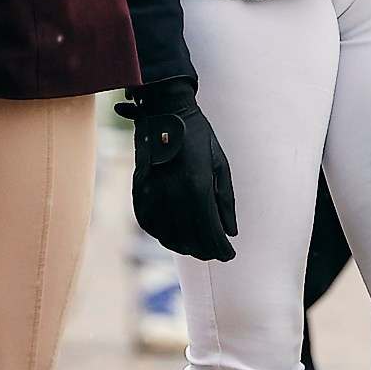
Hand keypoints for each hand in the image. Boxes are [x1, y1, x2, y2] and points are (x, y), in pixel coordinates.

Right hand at [116, 78, 237, 260]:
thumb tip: (231, 232)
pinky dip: (164, 235)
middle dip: (207, 251)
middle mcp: (174, 198)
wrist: (165, 115)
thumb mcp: (220, 165)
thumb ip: (226, 202)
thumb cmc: (199, 138)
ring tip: (198, 245)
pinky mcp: (140, 195)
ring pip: (170, 239)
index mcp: (198, 189)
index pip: (212, 235)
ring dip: (186, 247)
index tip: (229, 254)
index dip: (222, 250)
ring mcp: (154, 198)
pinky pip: (151, 227)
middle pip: (192, 242)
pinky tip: (175, 233)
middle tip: (216, 251)